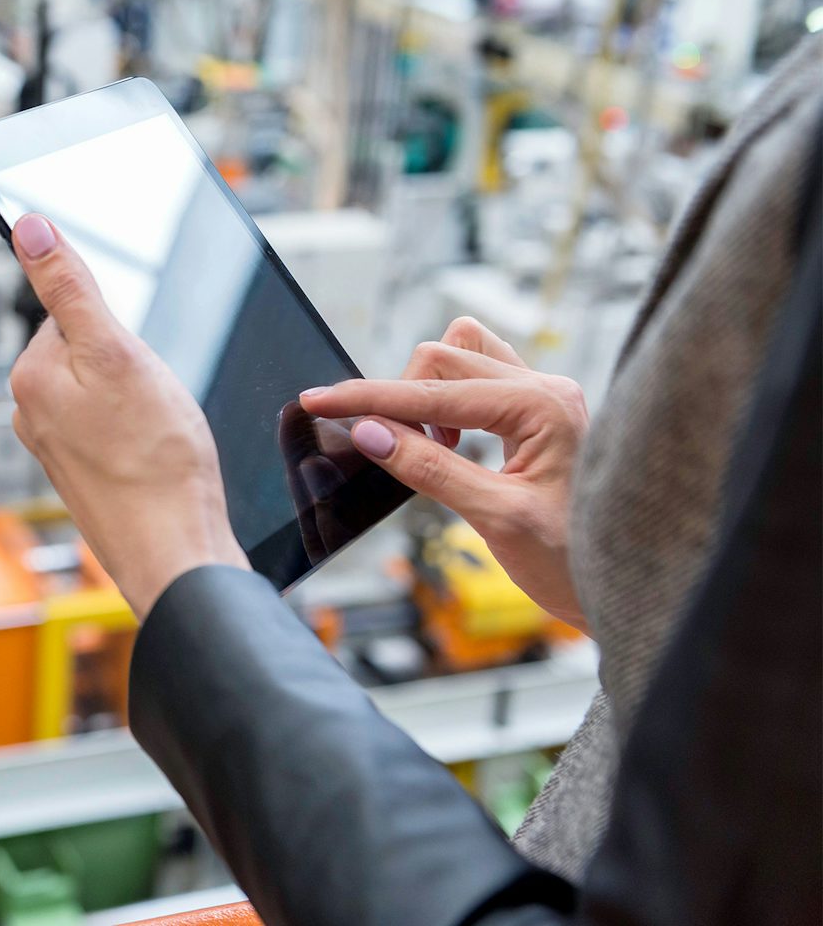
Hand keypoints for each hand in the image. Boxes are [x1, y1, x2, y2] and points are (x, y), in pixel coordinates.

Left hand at [7, 214, 248, 617]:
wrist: (176, 554)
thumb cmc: (156, 461)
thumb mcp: (116, 353)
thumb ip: (70, 287)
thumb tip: (29, 228)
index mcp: (29, 376)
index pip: (74, 312)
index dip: (120, 329)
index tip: (138, 364)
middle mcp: (31, 412)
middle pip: (91, 350)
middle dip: (131, 363)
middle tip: (155, 403)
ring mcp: (57, 447)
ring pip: (109, 390)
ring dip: (141, 400)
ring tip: (159, 434)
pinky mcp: (85, 474)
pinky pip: (118, 428)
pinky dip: (144, 434)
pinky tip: (159, 456)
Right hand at [298, 317, 590, 631]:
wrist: (625, 586)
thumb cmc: (574, 560)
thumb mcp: (495, 519)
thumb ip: (429, 469)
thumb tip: (370, 433)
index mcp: (543, 407)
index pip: (434, 393)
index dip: (368, 398)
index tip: (317, 400)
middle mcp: (546, 388)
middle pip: (442, 358)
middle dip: (399, 397)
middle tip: (386, 450)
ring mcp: (543, 396)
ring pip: (459, 356)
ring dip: (425, 392)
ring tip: (429, 446)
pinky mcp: (536, 411)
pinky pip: (476, 377)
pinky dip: (446, 400)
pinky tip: (447, 442)